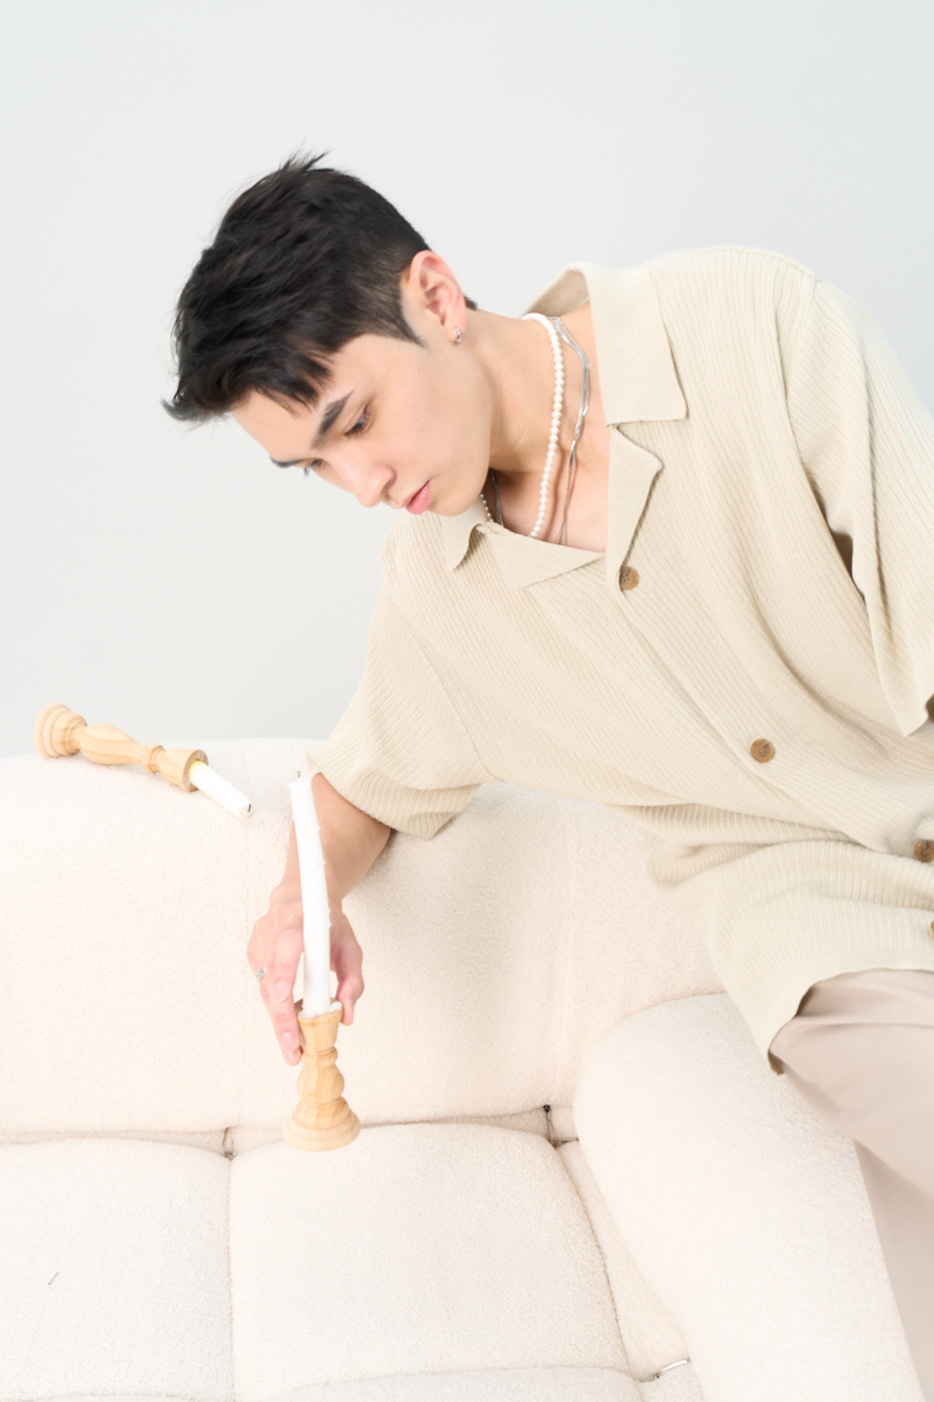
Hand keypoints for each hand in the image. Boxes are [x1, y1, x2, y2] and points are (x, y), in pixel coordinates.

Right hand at [248, 888, 364, 1064]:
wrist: (303, 896)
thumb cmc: (329, 923)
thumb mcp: (350, 945)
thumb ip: (353, 979)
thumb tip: (346, 1016)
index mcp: (299, 919)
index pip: (288, 943)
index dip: (285, 970)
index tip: (286, 996)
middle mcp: (272, 927)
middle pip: (272, 977)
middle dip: (282, 1016)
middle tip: (293, 1047)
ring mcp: (258, 940)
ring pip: (265, 988)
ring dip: (279, 1019)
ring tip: (292, 1047)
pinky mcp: (252, 952)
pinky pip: (263, 986)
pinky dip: (276, 1006)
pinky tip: (287, 1021)